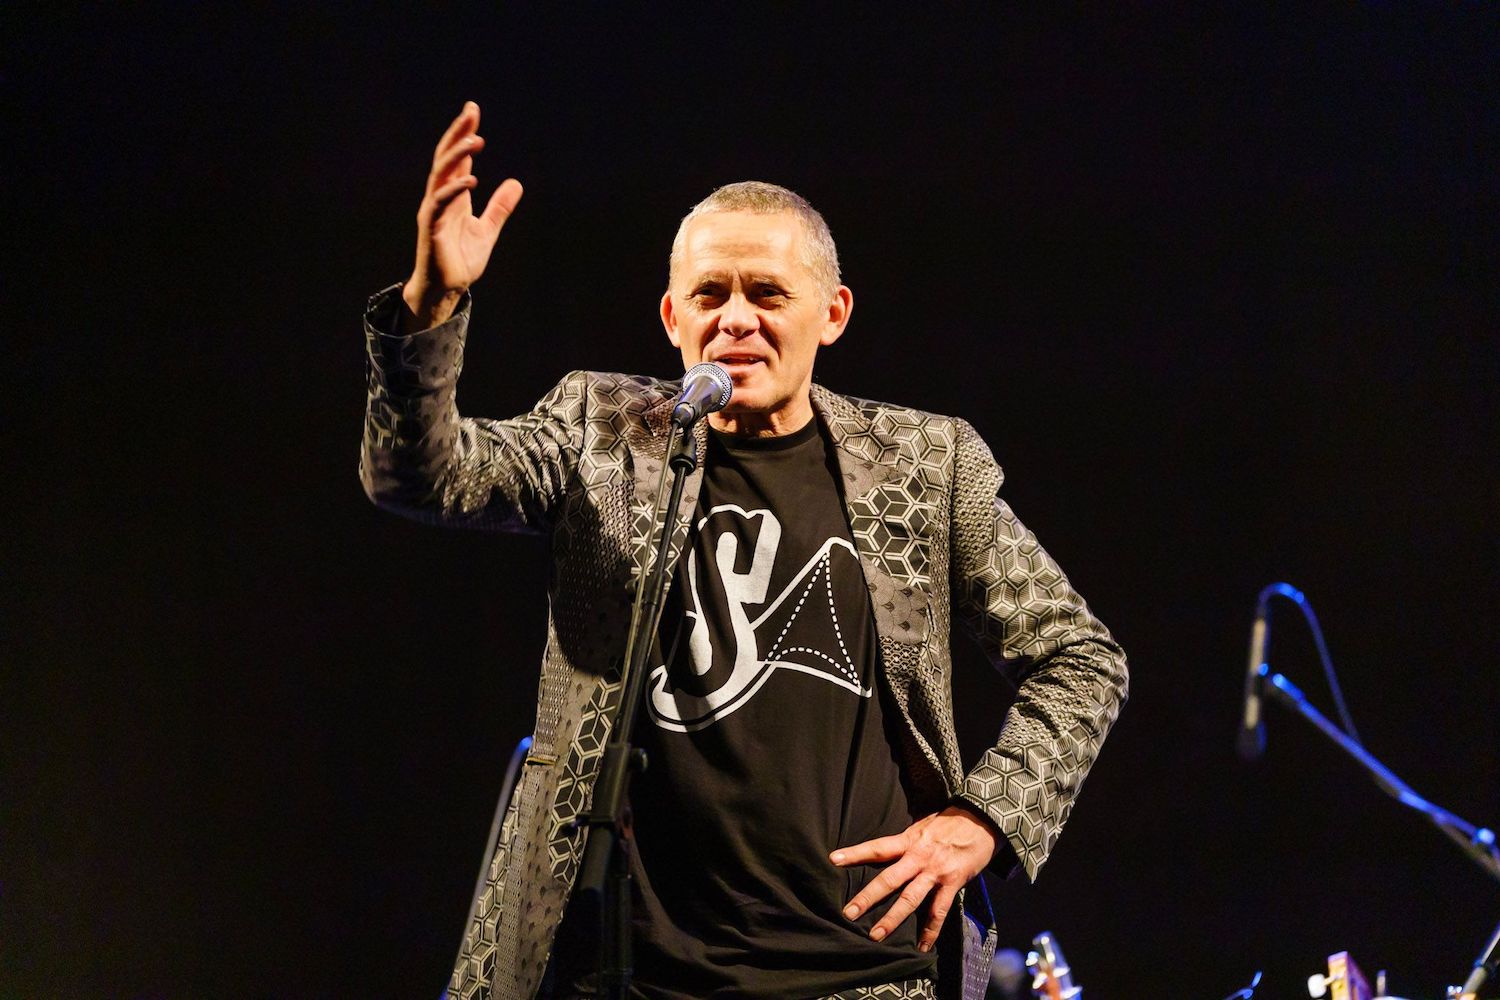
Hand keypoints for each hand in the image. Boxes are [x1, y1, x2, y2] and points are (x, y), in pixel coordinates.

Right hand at [403, 101, 523, 331]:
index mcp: (452, 195)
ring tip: (475, 140)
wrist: (446, 288)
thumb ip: (500, 207)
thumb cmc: (461, 259)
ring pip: (440, 175)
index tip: (473, 111)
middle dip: (457, 134)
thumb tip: (516, 183)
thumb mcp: (488, 229)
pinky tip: (470, 180)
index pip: (456, 158)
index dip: (463, 134)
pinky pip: (439, 203)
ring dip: (456, 156)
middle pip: (445, 158)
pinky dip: (453, 190)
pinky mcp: (430, 228)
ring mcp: (433, 211)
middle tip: (471, 113)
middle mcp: (439, 197)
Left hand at [830, 805, 999, 952]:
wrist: (982, 820)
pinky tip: (922, 946)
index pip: (877, 848)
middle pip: (889, 879)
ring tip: (876, 935)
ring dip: (892, 919)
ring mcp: (935, 872)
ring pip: (910, 899)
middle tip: (849, 912)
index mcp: (908, 840)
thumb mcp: (923, 825)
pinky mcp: (952, 883)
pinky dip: (930, 931)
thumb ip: (906, 840)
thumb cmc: (950, 821)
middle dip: (867, 897)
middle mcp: (918, 857)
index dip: (855, 853)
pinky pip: (939, 911)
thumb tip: (887, 849)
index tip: (834, 859)